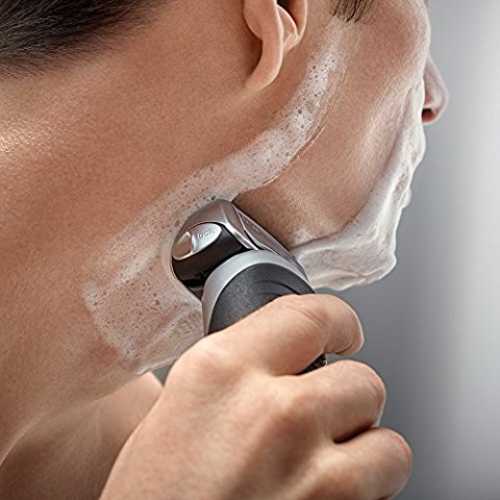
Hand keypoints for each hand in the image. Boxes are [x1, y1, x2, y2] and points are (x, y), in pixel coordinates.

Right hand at [100, 294, 411, 499]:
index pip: (310, 315)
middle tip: (321, 421)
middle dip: (348, 401)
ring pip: (388, 444)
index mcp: (220, 372)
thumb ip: (237, 373)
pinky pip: (383, 496)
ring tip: (321, 471)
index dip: (338, 321)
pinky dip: (364, 497)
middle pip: (362, 381)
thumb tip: (284, 357)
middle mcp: (271, 412)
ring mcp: (311, 474)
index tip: (344, 332)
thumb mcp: (181, 408)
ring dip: (364, 455)